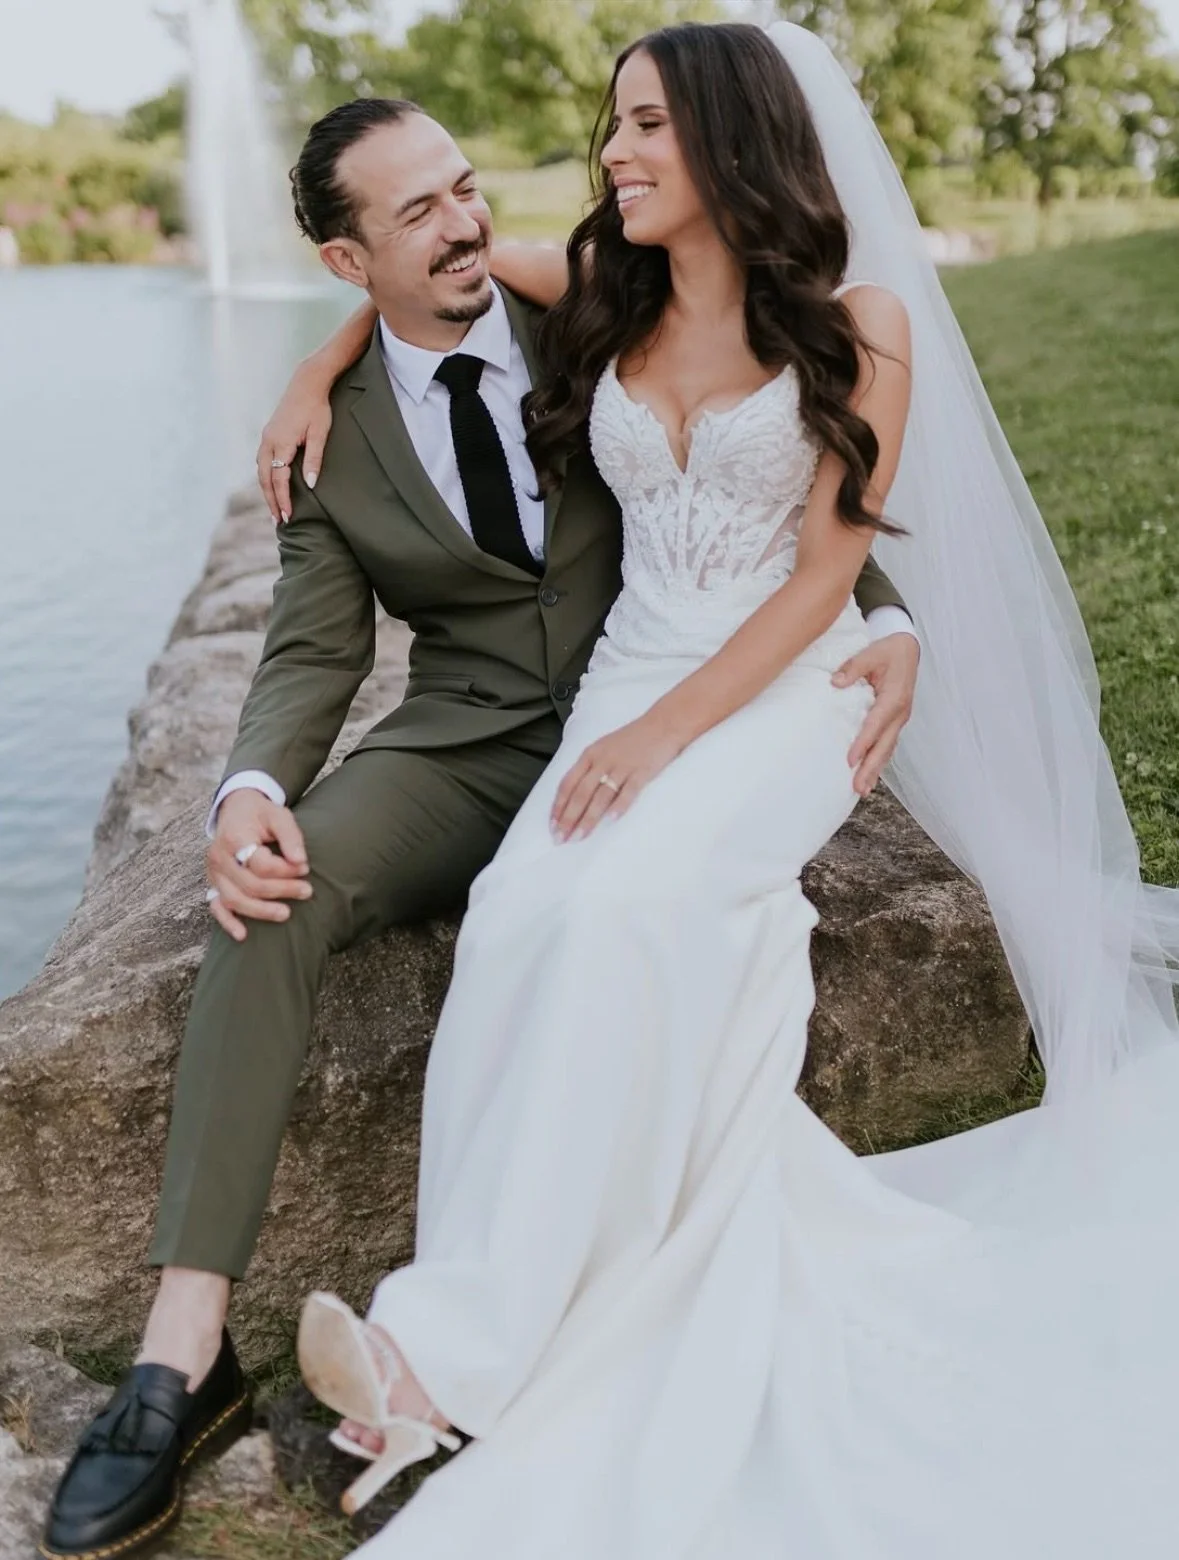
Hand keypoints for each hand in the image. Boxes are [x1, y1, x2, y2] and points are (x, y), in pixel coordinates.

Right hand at [206, 790, 311, 941]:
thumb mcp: (279, 815)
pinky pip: (216, 906)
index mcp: (235, 837)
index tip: (305, 868)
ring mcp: (213, 873)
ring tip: (286, 914)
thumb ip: (291, 836)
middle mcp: (219, 857)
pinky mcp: (213, 883)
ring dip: (261, 911)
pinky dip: (228, 922)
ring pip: (234, 900)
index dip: (285, 870)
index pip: (260, 864)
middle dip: (281, 891)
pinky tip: (243, 935)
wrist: (236, 810)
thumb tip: (301, 861)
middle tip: (307, 891)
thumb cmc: (261, 814)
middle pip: (249, 885)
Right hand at [256, 363, 334, 523]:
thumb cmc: (317, 408)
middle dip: (271, 500)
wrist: (307, 383)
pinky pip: (262, 461)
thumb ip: (314, 459)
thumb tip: (310, 485)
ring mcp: (266, 437)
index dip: (283, 499)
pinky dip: (265, 477)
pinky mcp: (269, 434)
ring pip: (261, 470)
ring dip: (266, 490)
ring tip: (274, 508)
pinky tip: (272, 486)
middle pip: (264, 478)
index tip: (287, 516)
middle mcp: (269, 441)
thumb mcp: (320, 434)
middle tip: (278, 520)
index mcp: (281, 442)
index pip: (279, 479)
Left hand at [551, 715, 684, 842]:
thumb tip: (575, 796)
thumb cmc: (632, 738)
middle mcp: (602, 760)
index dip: (558, 806)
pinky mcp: (642, 771)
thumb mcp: (604, 748)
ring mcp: (622, 766)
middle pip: (580, 793)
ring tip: (580, 836)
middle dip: (569, 817)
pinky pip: (628, 791)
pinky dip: (619, 806)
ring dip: (588, 818)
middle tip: (561, 838)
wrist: (663, 724)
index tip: (552, 825)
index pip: (567, 783)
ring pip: (600, 795)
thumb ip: (590, 768)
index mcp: (590, 755)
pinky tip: (611, 820)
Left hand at [832, 632, 919, 796]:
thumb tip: (835, 682)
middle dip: (871, 767)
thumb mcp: (872, 653)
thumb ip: (853, 667)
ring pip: (887, 749)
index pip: (876, 724)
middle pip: (884, 745)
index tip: (850, 759)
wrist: (909, 649)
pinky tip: (870, 776)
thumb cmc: (889, 651)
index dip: (863, 743)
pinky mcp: (895, 721)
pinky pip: (887, 744)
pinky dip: (879, 761)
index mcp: (894, 698)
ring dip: (875, 770)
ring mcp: (899, 719)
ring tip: (862, 789)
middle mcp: (900, 713)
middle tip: (858, 787)